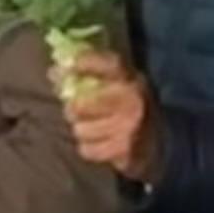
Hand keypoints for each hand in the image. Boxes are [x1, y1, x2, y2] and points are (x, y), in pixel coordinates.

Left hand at [64, 50, 160, 186]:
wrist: (160, 143)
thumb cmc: (130, 108)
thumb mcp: (121, 84)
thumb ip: (93, 74)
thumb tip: (54, 72)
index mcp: (132, 78)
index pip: (108, 63)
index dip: (83, 62)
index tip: (61, 67)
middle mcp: (132, 100)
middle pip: (81, 104)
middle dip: (72, 109)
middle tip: (74, 110)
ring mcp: (128, 126)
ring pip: (81, 129)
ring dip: (82, 130)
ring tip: (92, 129)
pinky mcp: (124, 150)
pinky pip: (87, 149)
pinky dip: (89, 148)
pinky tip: (99, 144)